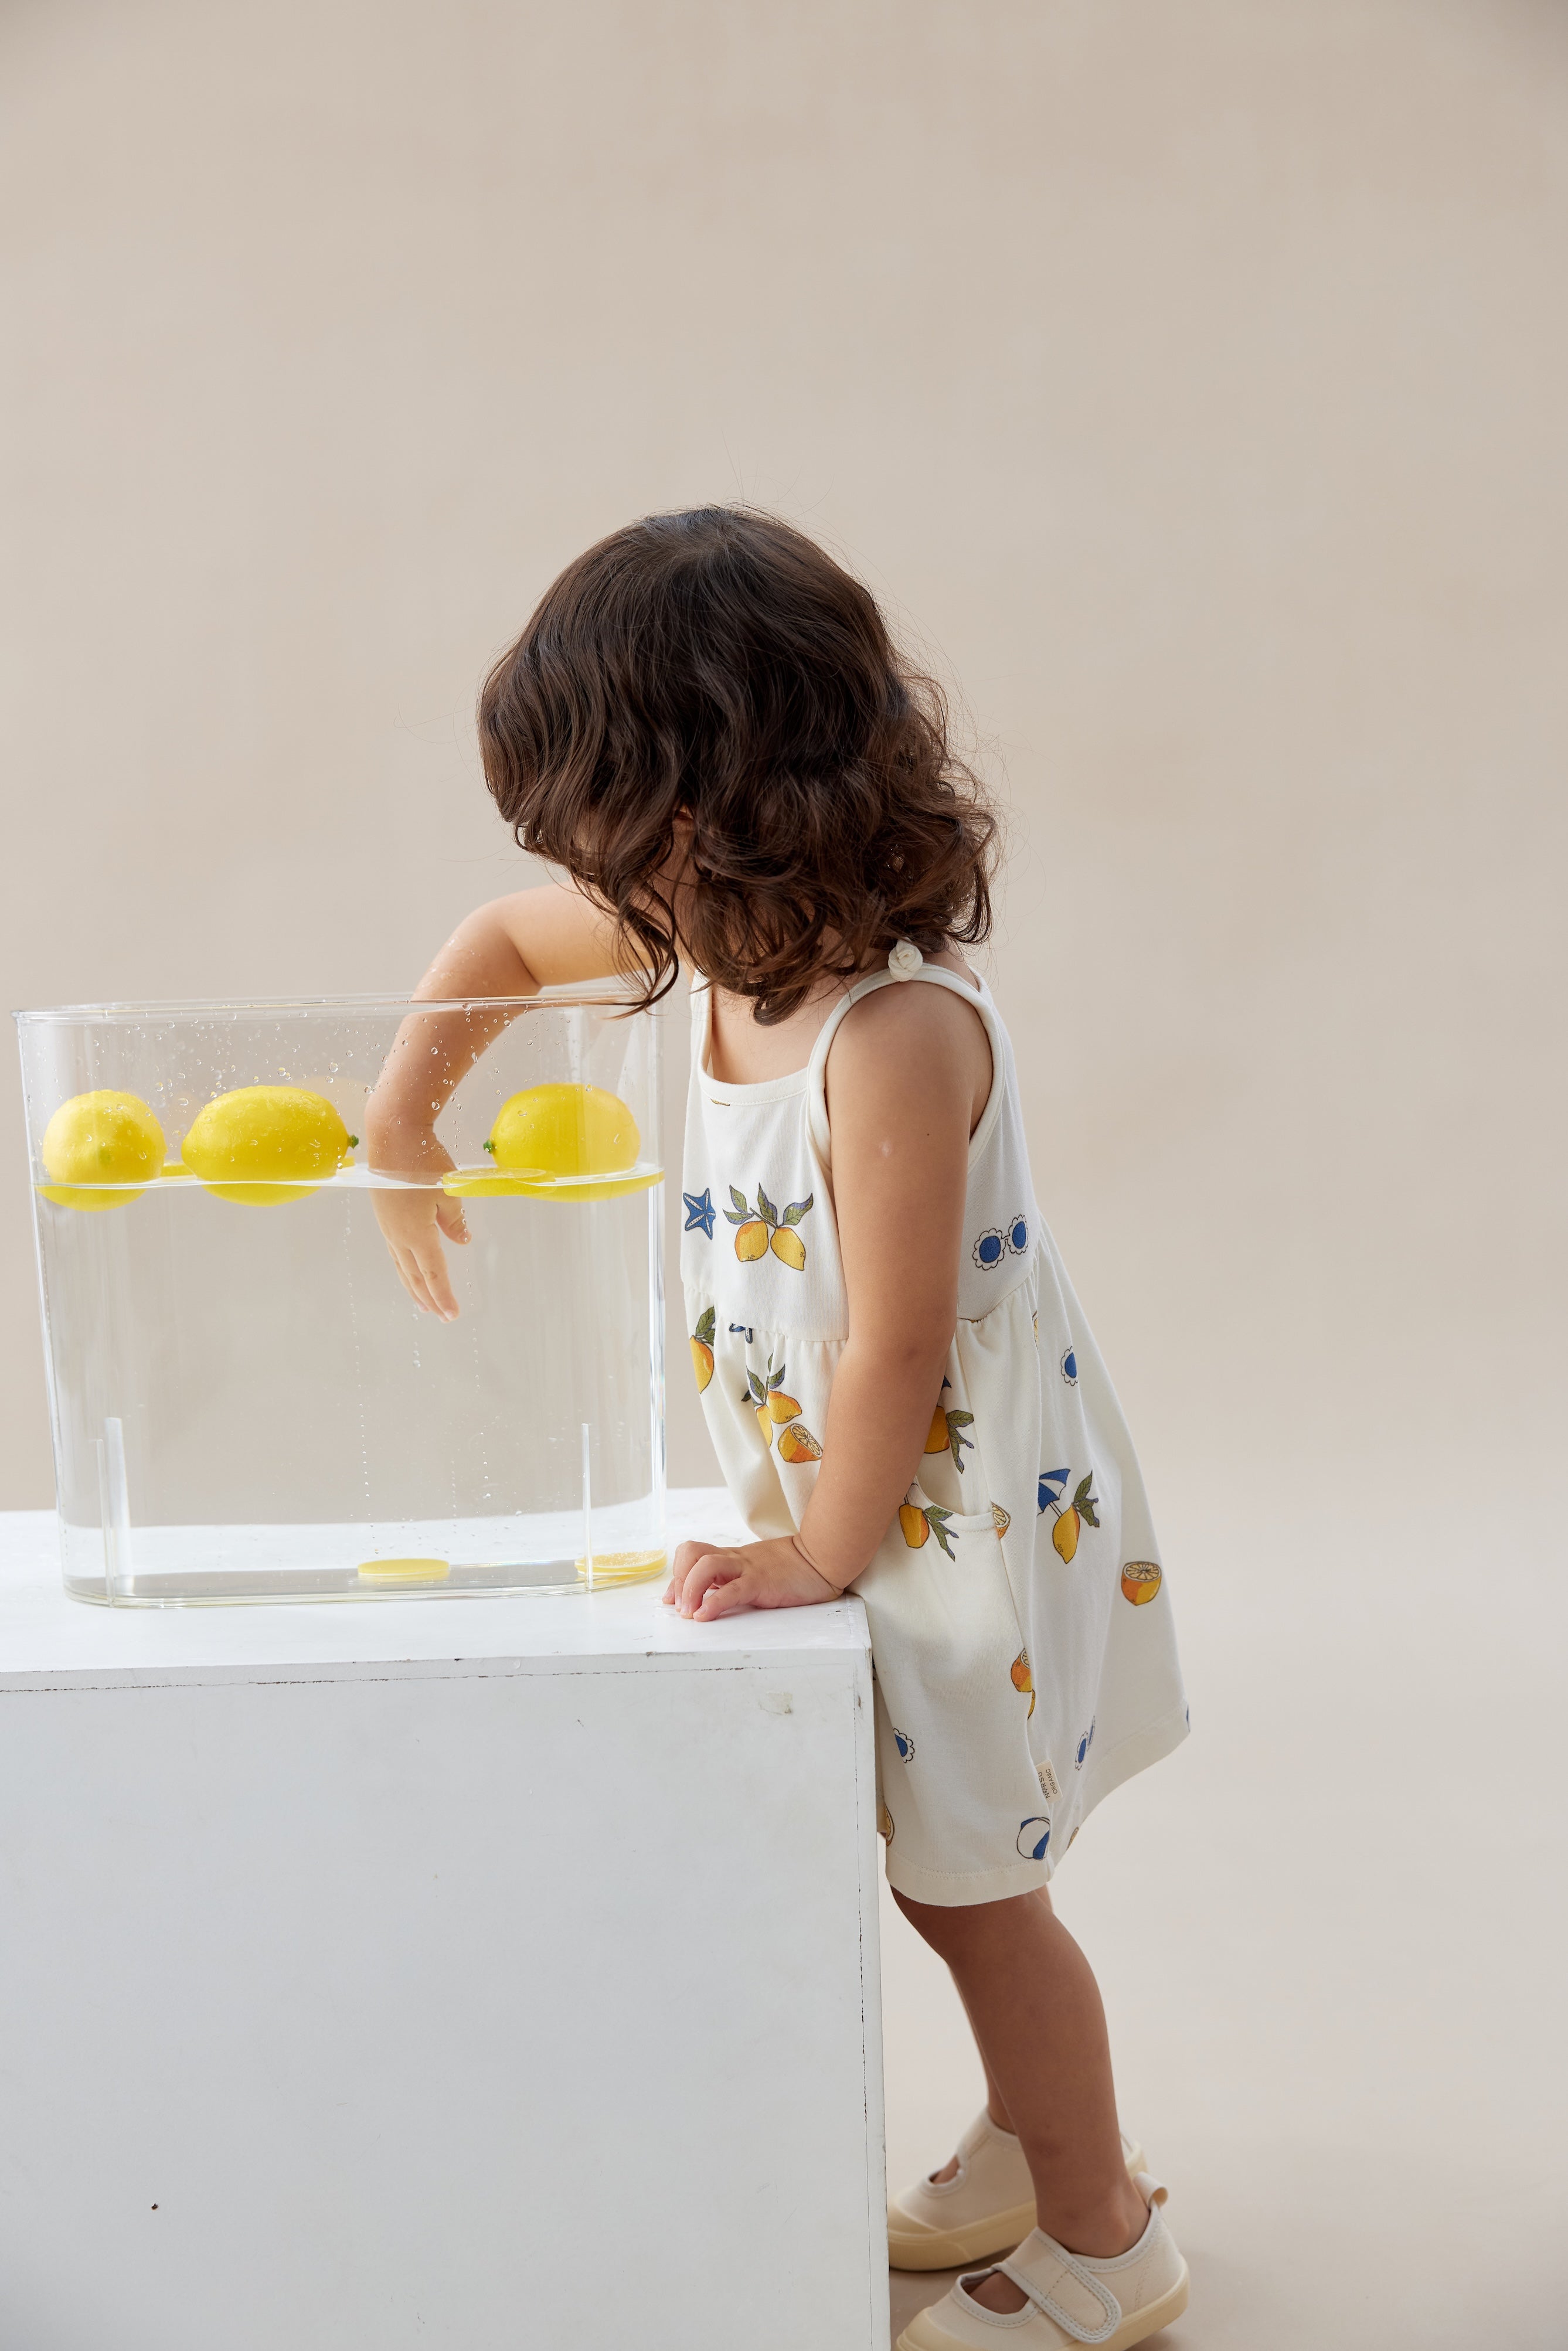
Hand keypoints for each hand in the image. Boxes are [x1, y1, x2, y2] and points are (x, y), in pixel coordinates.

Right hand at [367, 1122, 469, 1319]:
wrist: (392, 1134)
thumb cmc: (424, 1162)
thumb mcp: (449, 1192)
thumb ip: (455, 1220)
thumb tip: (461, 1241)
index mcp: (418, 1234)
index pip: (434, 1273)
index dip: (443, 1296)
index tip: (452, 1315)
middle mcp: (399, 1235)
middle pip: (414, 1274)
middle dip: (428, 1296)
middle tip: (438, 1315)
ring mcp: (388, 1224)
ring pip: (401, 1263)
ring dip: (412, 1283)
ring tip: (421, 1301)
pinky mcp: (383, 1213)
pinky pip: (395, 1247)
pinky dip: (404, 1263)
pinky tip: (409, 1264)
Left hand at [662, 1533, 841, 1620]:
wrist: (822, 1558)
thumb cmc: (793, 1569)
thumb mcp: (757, 1570)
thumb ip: (738, 1578)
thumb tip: (715, 1597)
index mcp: (732, 1558)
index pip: (692, 1553)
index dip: (676, 1574)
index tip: (671, 1598)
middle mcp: (734, 1560)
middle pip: (691, 1553)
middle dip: (677, 1580)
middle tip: (679, 1607)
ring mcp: (747, 1568)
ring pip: (705, 1566)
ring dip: (689, 1589)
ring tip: (689, 1613)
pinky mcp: (761, 1582)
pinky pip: (730, 1590)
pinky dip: (713, 1604)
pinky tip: (704, 1617)